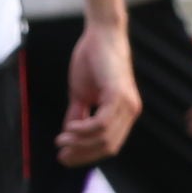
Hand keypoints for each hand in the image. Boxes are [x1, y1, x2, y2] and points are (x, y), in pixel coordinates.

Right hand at [56, 15, 142, 167]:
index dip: (87, 155)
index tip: (65, 158)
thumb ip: (78, 115)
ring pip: (105, 139)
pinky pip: (101, 124)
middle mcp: (130, 112)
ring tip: (61, 141)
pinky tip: (69, 129)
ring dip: (80, 144)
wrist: (100, 34)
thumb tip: (68, 136)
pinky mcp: (119, 95)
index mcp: (124, 113)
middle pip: (108, 147)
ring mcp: (127, 105)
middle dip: (82, 154)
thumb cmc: (92, 60)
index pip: (108, 145)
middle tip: (61, 155)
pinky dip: (83, 130)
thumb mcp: (82, 94)